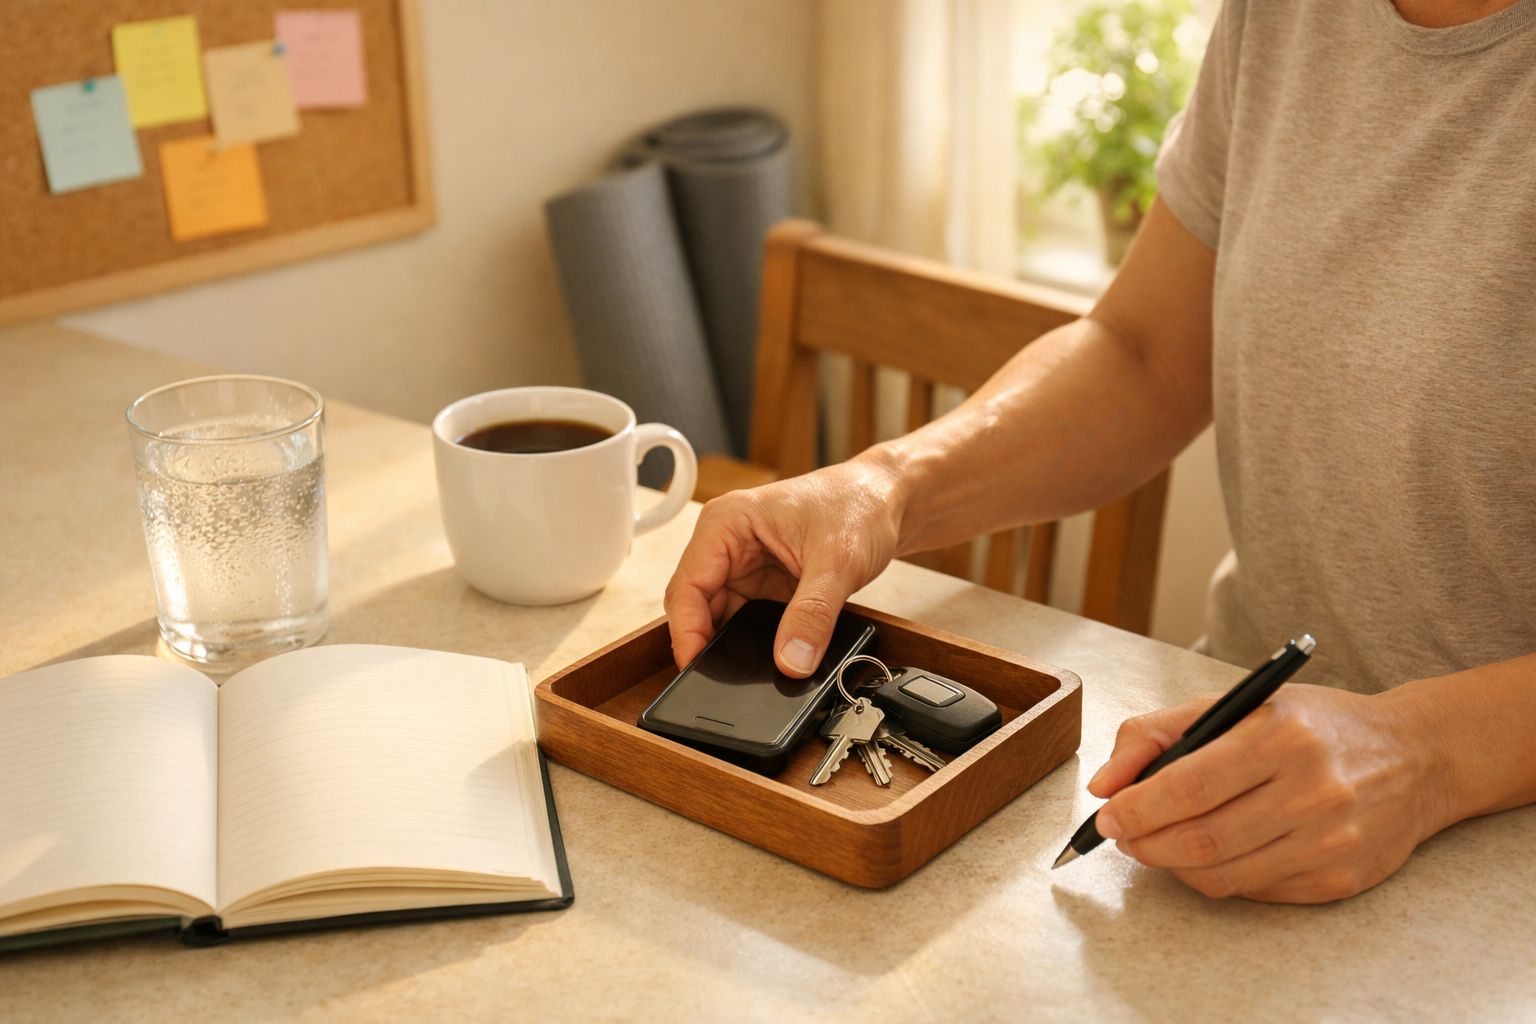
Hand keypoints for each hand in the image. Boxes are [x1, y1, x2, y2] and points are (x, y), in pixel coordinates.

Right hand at [663, 457, 904, 676]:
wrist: (889, 498)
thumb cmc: (859, 503)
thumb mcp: (837, 563)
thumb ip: (813, 615)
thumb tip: (791, 662)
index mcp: (726, 523)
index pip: (687, 587)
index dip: (687, 633)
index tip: (696, 669)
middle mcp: (726, 543)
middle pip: (697, 607)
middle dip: (710, 644)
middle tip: (727, 684)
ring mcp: (744, 564)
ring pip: (721, 618)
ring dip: (734, 644)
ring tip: (754, 669)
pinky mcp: (763, 582)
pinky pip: (746, 620)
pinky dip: (755, 641)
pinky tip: (771, 654)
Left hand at [1089, 684, 1450, 903]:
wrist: (1416, 756)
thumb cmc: (1314, 726)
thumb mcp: (1239, 704)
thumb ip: (1159, 732)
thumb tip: (1105, 784)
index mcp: (1280, 735)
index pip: (1188, 786)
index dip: (1136, 808)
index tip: (1106, 815)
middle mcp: (1311, 789)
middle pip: (1201, 838)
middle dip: (1144, 843)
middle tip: (1121, 837)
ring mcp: (1330, 840)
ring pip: (1223, 874)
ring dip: (1171, 866)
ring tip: (1154, 845)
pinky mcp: (1340, 878)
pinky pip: (1255, 891)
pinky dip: (1215, 878)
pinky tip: (1206, 856)